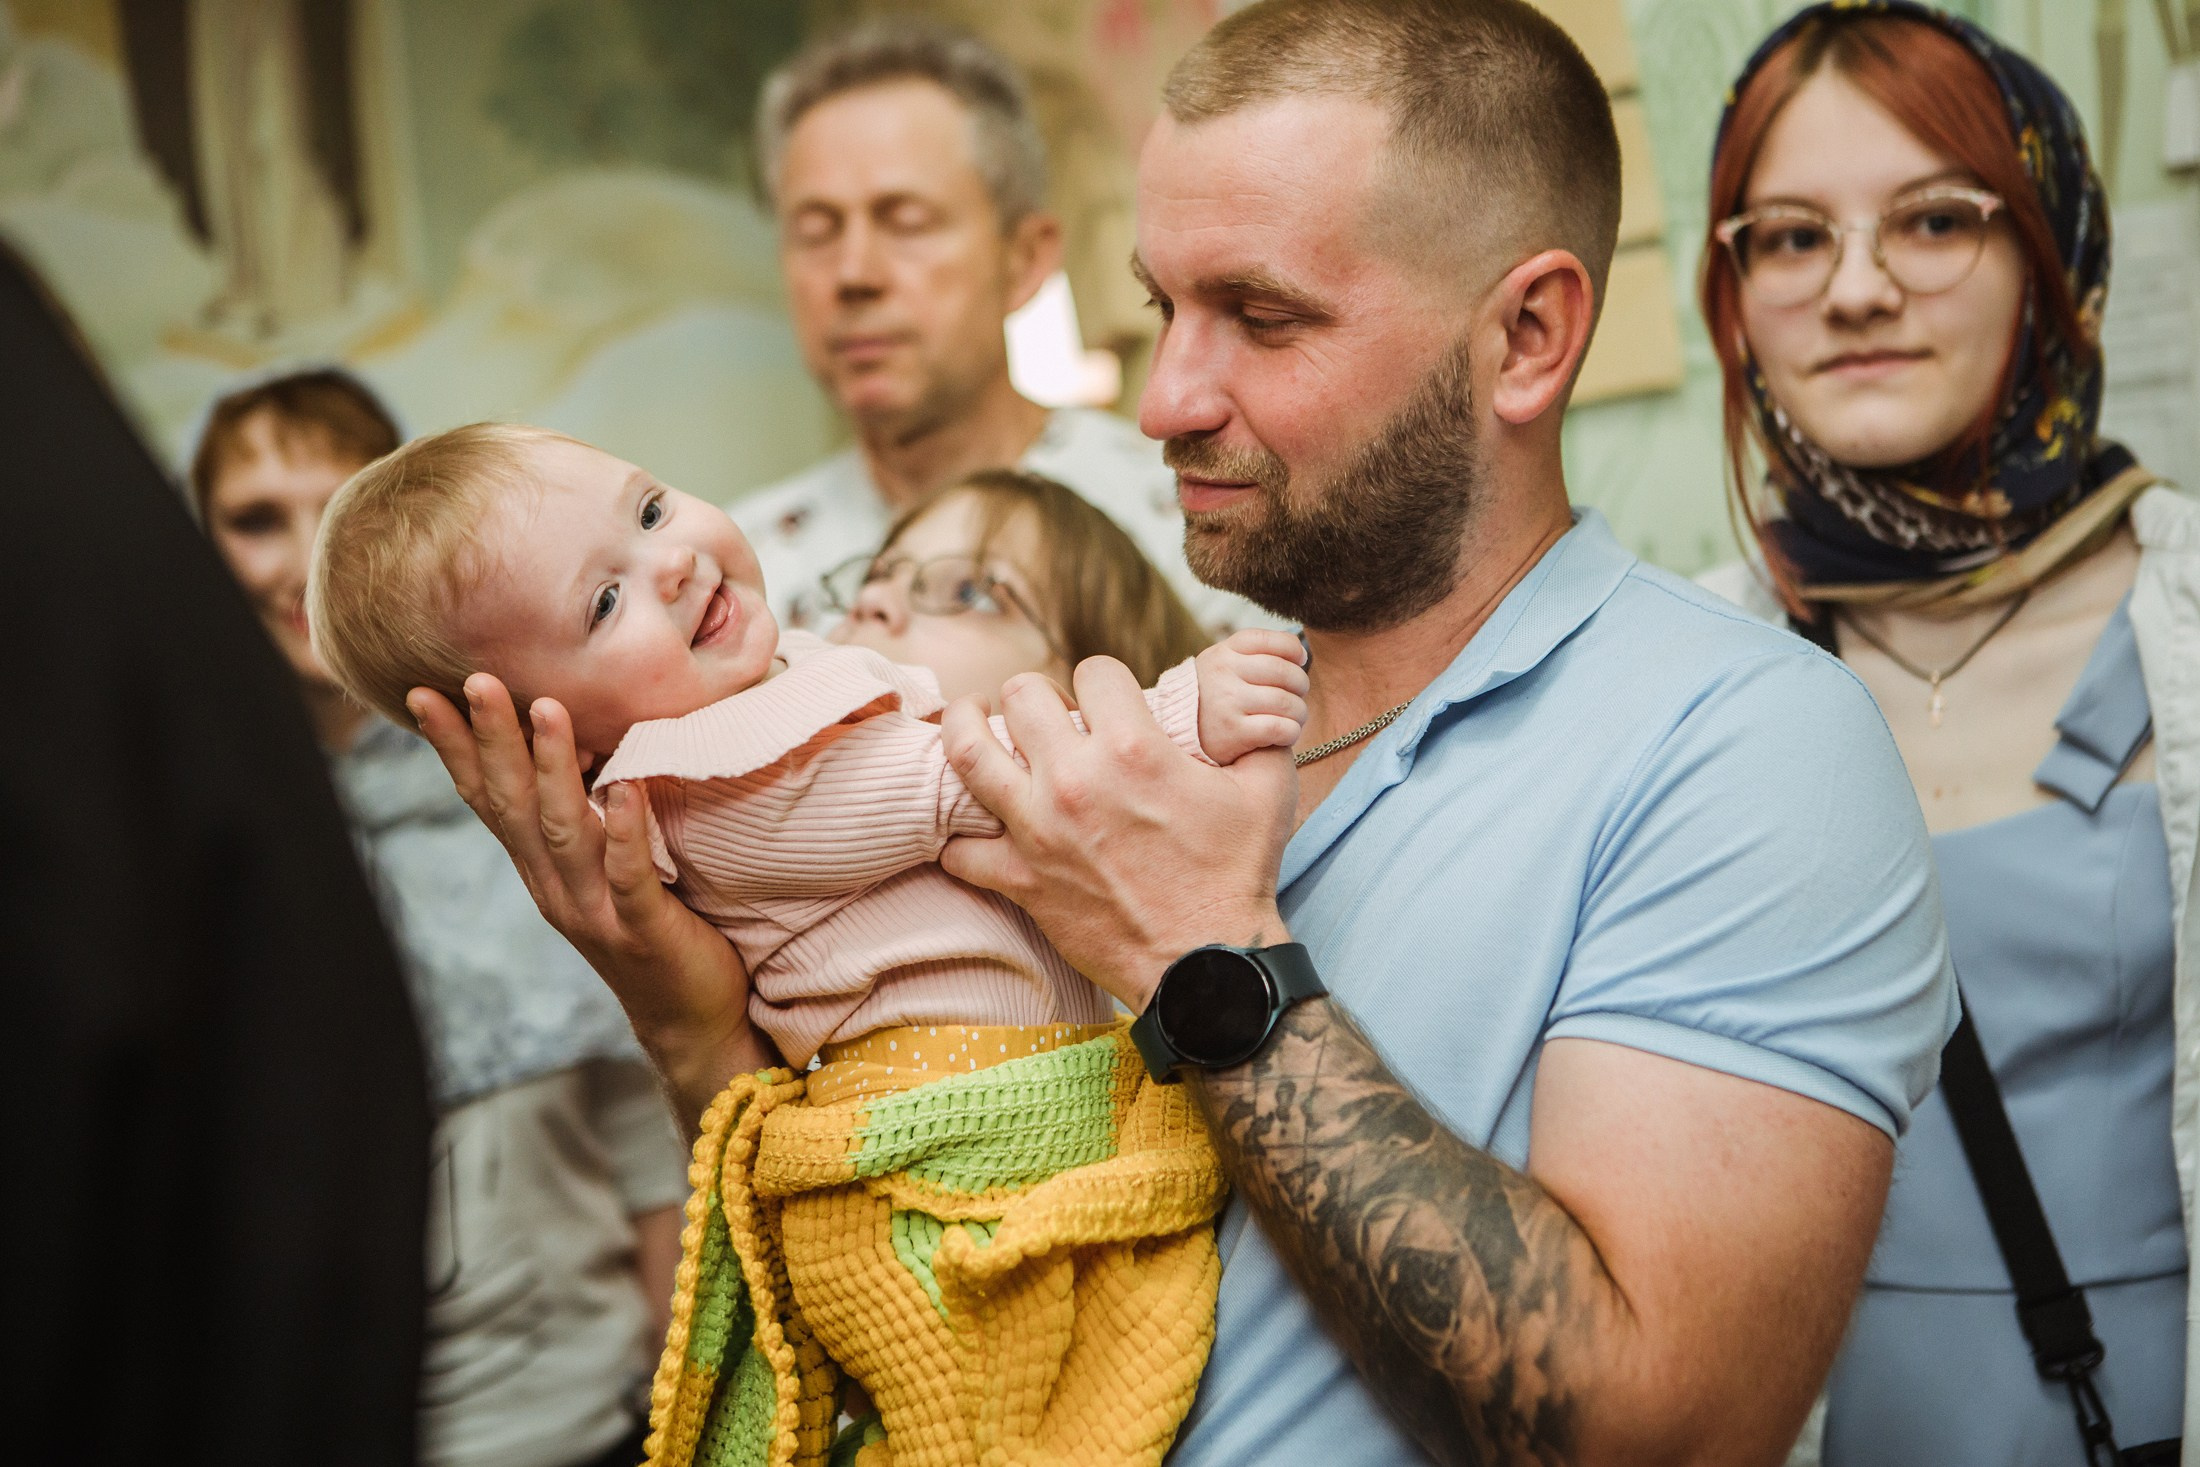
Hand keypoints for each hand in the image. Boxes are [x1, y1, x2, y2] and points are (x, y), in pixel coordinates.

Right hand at [408, 675, 772, 1120]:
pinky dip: (628, 832)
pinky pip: (631, 876)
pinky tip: (628, 788)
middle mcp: (554, 888)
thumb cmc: (655, 927)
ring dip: (552, 768)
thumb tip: (575, 739)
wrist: (691, 1019)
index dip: (455, 747)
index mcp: (540, 869)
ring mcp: (595, 912)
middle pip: (512, 805)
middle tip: (475, 680)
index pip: (488, 799)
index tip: (423, 691)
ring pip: (565, 831)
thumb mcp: (605, 866)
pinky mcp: (643, 931)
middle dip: (492, 740)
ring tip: (547, 708)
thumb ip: (584, 817)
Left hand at [938, 656, 1295, 1011]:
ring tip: (973, 721)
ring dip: (966, 728)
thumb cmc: (1239, 875)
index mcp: (1134, 748)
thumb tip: (1255, 701)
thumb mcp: (1267, 788)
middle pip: (1020, 694)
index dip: (1106, 680)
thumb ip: (1258, 732)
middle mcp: (1076, 779)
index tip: (1111, 701)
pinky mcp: (1019, 880)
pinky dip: (959, 838)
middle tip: (1047, 715)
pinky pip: (958, 850)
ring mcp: (1038, 830)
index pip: (1095, 672)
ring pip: (966, 752)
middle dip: (1036, 695)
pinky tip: (975, 827)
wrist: (1208, 963)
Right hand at [1195, 628, 1309, 764]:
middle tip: (1297, 696)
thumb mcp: (1221, 665)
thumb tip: (1301, 652)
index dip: (1294, 649)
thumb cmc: (1211, 696)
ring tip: (1294, 718)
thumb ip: (1254, 654)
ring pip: (1287, 702)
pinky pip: (1280, 728)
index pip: (1271, 641)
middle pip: (1284, 672)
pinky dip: (1291, 732)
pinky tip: (1285, 734)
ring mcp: (1228, 702)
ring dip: (1299, 713)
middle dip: (1300, 685)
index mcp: (1223, 653)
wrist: (1177, 732)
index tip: (1300, 661)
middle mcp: (1224, 674)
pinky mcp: (1234, 732)